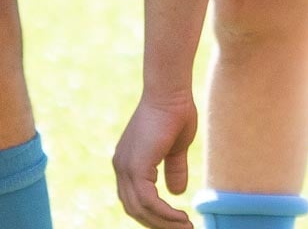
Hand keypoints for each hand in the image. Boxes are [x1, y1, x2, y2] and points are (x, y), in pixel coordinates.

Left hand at [113, 90, 197, 228]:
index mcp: (129, 163)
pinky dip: (164, 213)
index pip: (135, 198)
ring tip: (185, 227)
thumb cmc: (175, 112)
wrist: (170, 92)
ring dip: (163, 222)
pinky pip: (148, 200)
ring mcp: (126, 168)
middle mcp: (122, 168)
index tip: (174, 221)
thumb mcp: (176, 147)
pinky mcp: (136, 167)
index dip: (153, 213)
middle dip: (157, 223)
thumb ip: (174, 169)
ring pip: (140, 209)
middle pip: (134, 208)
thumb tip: (177, 192)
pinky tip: (180, 217)